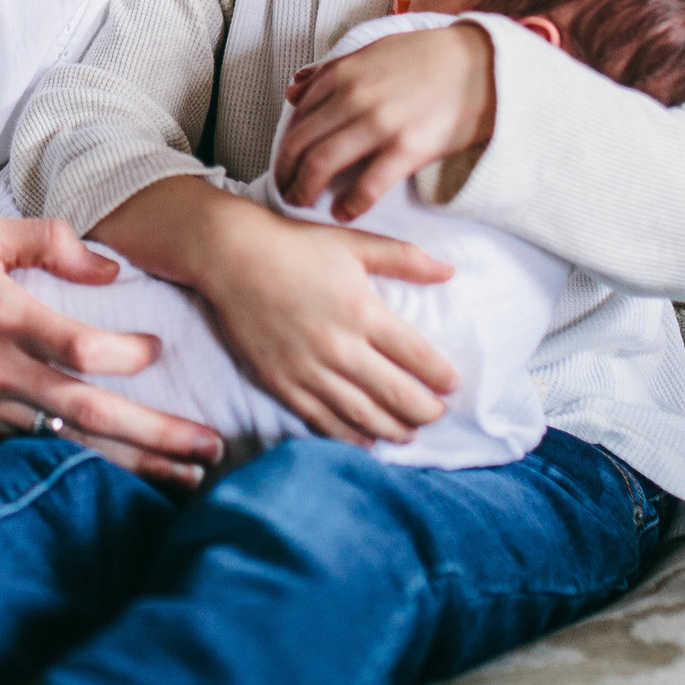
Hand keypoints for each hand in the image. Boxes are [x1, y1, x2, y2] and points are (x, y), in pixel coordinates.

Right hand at [0, 217, 228, 485]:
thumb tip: (111, 269)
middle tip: (209, 447)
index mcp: (3, 317)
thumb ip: (50, 239)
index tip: (159, 349)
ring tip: (189, 479)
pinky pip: (44, 451)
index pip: (79, 349)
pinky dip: (90, 466)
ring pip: (71, 445)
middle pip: (89, 413)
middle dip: (155, 434)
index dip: (128, 355)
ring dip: (134, 464)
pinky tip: (130, 476)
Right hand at [191, 201, 456, 444]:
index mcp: (363, 311)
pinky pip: (321, 419)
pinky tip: (365, 441)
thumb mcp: (355, 244)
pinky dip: (348, 436)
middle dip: (425, 411)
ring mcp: (308, 368)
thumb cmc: (295, 245)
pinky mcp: (280, 381)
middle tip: (437, 414)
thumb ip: (405, 259)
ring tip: (409, 433)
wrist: (231, 256)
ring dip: (393, 430)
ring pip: (362, 415)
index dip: (442, 377)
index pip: (418, 357)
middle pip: (397, 395)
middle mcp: (340, 346)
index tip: (452, 385)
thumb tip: (450, 271)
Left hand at [273, 23, 496, 219]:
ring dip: (305, 190)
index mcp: (342, 74)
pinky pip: (367, 186)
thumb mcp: (373, 50)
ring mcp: (379, 124)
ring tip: (303, 203)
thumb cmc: (428, 57)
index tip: (283, 164)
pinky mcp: (407, 149)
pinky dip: (349, 204)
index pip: (296, 118)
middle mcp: (353, 98)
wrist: (482, 65)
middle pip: (300, 145)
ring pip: (322, 165)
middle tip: (285, 190)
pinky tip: (343, 213)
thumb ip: (331, 70)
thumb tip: (293, 89)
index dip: (285, 146)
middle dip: (285, 173)